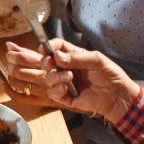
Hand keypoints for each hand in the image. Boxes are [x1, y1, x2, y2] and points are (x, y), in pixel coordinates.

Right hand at [5, 39, 140, 122]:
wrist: (118, 96)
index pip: (53, 47)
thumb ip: (76, 58)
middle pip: (39, 61)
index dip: (47, 47)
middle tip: (25, 58)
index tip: (45, 50)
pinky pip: (52, 92)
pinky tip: (66, 87)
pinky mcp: (64, 97)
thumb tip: (56, 57)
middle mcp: (63, 68)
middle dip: (29, 59)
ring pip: (44, 78)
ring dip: (54, 77)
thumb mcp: (96, 60)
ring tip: (68, 78)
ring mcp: (62, 82)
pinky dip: (57, 89)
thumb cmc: (110, 75)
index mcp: (70, 55)